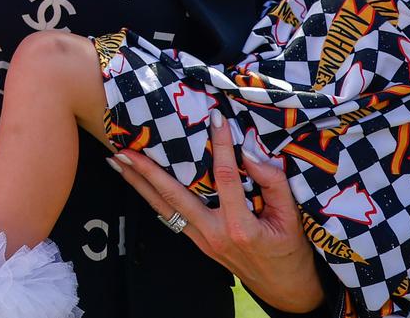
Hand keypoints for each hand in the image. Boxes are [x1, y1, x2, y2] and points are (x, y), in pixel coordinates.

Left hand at [111, 118, 324, 313]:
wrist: (285, 289)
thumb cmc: (291, 251)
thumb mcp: (292, 217)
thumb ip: (274, 184)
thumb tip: (250, 153)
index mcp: (241, 226)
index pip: (226, 178)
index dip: (222, 146)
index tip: (215, 119)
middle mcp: (215, 234)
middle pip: (174, 197)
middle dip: (147, 171)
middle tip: (125, 148)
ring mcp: (203, 241)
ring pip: (164, 209)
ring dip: (138, 184)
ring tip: (116, 161)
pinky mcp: (198, 243)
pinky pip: (171, 218)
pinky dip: (152, 198)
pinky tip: (138, 183)